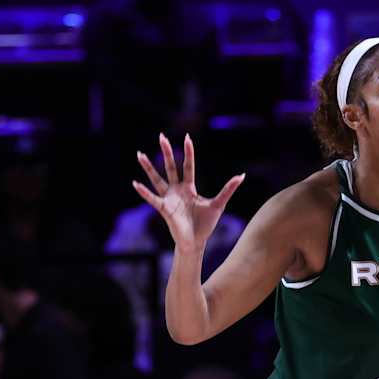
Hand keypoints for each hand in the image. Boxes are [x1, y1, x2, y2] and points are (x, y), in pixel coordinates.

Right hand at [133, 133, 245, 257]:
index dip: (188, 152)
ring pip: (157, 179)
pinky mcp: (164, 209)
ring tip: (140, 154)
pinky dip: (144, 192)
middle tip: (161, 136)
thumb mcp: (219, 204)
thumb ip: (228, 189)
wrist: (196, 242)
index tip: (187, 137)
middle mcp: (177, 190)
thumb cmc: (205, 224)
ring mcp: (169, 199)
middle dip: (166, 152)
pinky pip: (153, 199)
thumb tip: (242, 175)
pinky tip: (136, 183)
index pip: (188, 166)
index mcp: (189, 188)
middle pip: (171, 167)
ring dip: (148, 167)